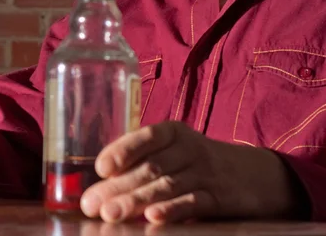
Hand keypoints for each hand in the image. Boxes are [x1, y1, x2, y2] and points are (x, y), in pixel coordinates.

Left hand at [80, 121, 301, 223]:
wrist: (259, 176)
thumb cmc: (200, 163)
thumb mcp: (176, 152)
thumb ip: (145, 162)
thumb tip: (102, 184)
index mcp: (172, 133)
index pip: (145, 137)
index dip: (122, 151)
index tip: (100, 169)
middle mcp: (189, 148)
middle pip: (150, 166)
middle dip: (118, 186)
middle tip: (92, 204)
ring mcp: (206, 172)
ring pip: (166, 186)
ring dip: (135, 201)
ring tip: (111, 214)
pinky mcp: (221, 197)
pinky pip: (194, 202)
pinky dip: (172, 210)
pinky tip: (153, 218)